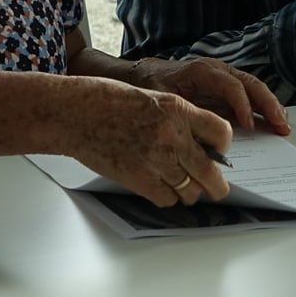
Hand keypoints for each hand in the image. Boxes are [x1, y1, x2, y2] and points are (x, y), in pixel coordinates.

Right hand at [63, 79, 234, 206]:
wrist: (72, 114)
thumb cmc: (105, 100)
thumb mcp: (151, 97)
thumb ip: (176, 118)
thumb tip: (196, 142)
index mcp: (176, 109)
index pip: (221, 133)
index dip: (223, 145)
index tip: (219, 151)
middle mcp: (172, 135)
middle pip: (211, 172)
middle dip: (218, 185)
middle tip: (218, 188)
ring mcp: (156, 160)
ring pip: (190, 190)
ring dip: (189, 191)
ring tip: (183, 186)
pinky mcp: (138, 179)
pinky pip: (167, 199)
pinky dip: (167, 196)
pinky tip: (160, 187)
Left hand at [129, 57, 291, 135]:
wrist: (146, 75)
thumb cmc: (153, 86)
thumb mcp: (164, 99)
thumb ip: (183, 113)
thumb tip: (200, 135)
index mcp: (203, 71)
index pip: (231, 85)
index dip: (242, 104)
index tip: (248, 125)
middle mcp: (218, 71)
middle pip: (251, 84)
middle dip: (268, 104)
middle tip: (280, 124)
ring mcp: (225, 78)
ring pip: (254, 89)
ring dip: (270, 107)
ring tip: (283, 126)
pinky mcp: (226, 89)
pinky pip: (249, 97)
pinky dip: (263, 109)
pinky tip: (273, 123)